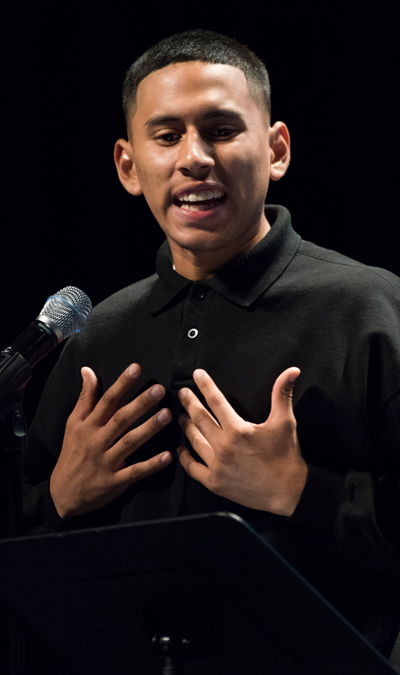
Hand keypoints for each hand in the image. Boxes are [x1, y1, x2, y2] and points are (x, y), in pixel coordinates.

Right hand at [50, 364, 171, 517]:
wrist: (62, 494)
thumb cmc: (72, 453)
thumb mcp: (73, 424)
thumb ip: (85, 398)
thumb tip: (88, 370)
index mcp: (88, 426)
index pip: (106, 401)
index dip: (122, 384)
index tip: (136, 368)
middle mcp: (97, 442)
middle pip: (121, 419)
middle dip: (140, 403)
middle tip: (159, 389)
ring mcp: (106, 462)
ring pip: (129, 443)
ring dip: (149, 429)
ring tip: (167, 415)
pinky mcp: (114, 482)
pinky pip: (135, 472)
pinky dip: (151, 465)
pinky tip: (168, 456)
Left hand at [177, 367, 306, 515]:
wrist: (288, 493)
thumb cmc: (287, 458)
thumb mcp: (285, 422)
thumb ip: (282, 394)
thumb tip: (291, 371)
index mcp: (238, 430)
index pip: (216, 401)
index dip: (205, 385)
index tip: (197, 375)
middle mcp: (223, 447)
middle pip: (199, 418)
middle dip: (189, 403)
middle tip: (182, 393)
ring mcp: (217, 465)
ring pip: (193, 440)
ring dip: (186, 426)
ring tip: (182, 417)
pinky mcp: (214, 482)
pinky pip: (192, 467)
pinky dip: (184, 457)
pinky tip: (182, 448)